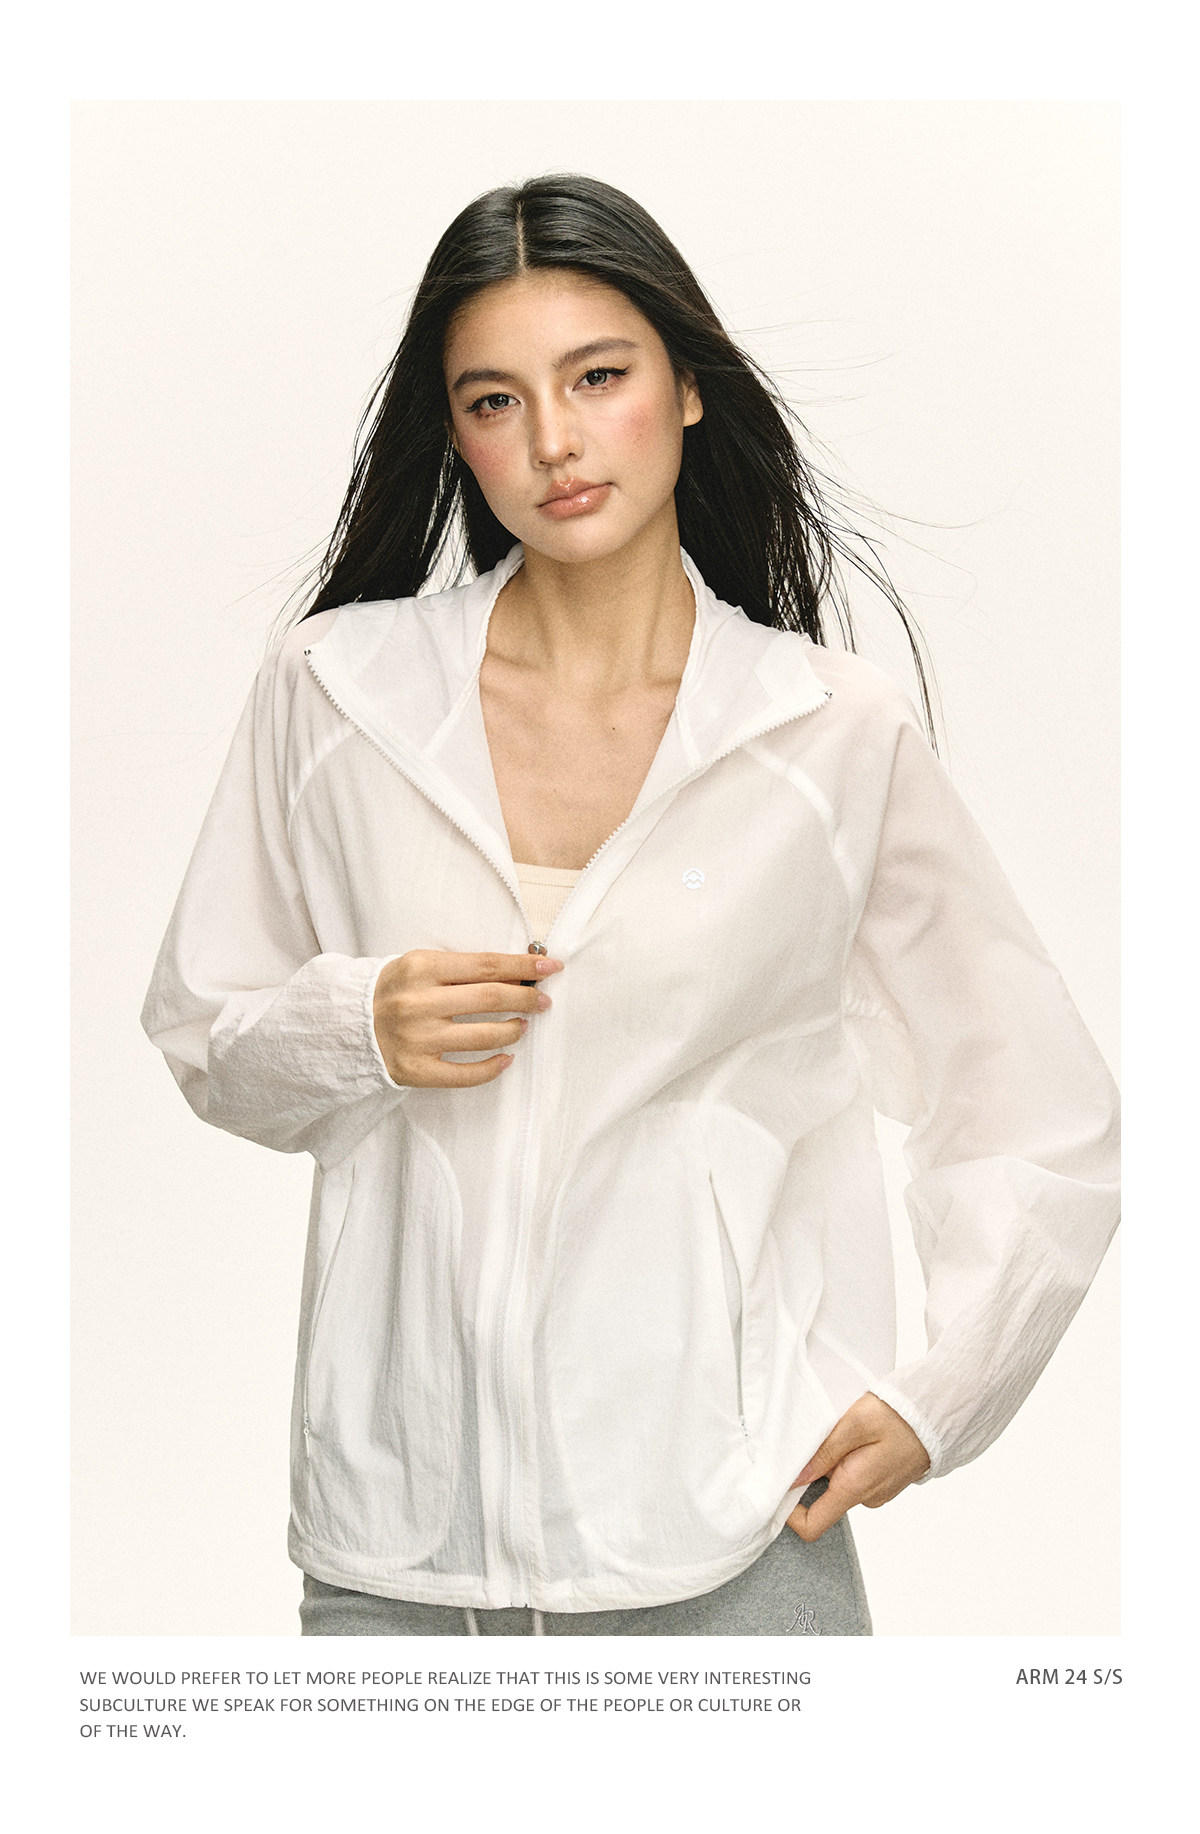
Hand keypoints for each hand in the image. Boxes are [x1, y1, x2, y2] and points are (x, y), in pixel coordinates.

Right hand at [373, 949, 562, 1087]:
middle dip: (526, 998)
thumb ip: (461, 968)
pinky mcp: (415, 1070)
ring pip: (483, 1037)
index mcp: (421, 968)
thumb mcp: (419, 966)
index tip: (551, 967)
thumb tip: (516, 972)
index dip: (523, 966)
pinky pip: (466, 1074)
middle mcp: (419, 1003)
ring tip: (522, 1026)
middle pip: (490, 998)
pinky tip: (507, 1059)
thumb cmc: (392, 991)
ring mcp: (417, 1039)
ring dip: (513, 1031)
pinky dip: (493, 1068)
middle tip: (543, 1001)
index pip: (486, 965)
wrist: (345, 1024)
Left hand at [785, 1392, 930, 1541]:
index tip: (780, 1486)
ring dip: (832, 1463)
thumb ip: (822, 1453)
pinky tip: (859, 1438)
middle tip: (816, 1439)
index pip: (813, 1525)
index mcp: (854, 1487)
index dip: (790, 1513)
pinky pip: (855, 1478)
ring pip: (839, 1485)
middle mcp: (866, 1497)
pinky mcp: (883, 1482)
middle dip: (812, 1473)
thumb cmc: (898, 1415)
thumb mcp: (853, 1424)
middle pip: (822, 1499)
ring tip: (843, 1433)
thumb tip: (794, 1477)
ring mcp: (876, 1492)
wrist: (938, 1415)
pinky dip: (848, 1461)